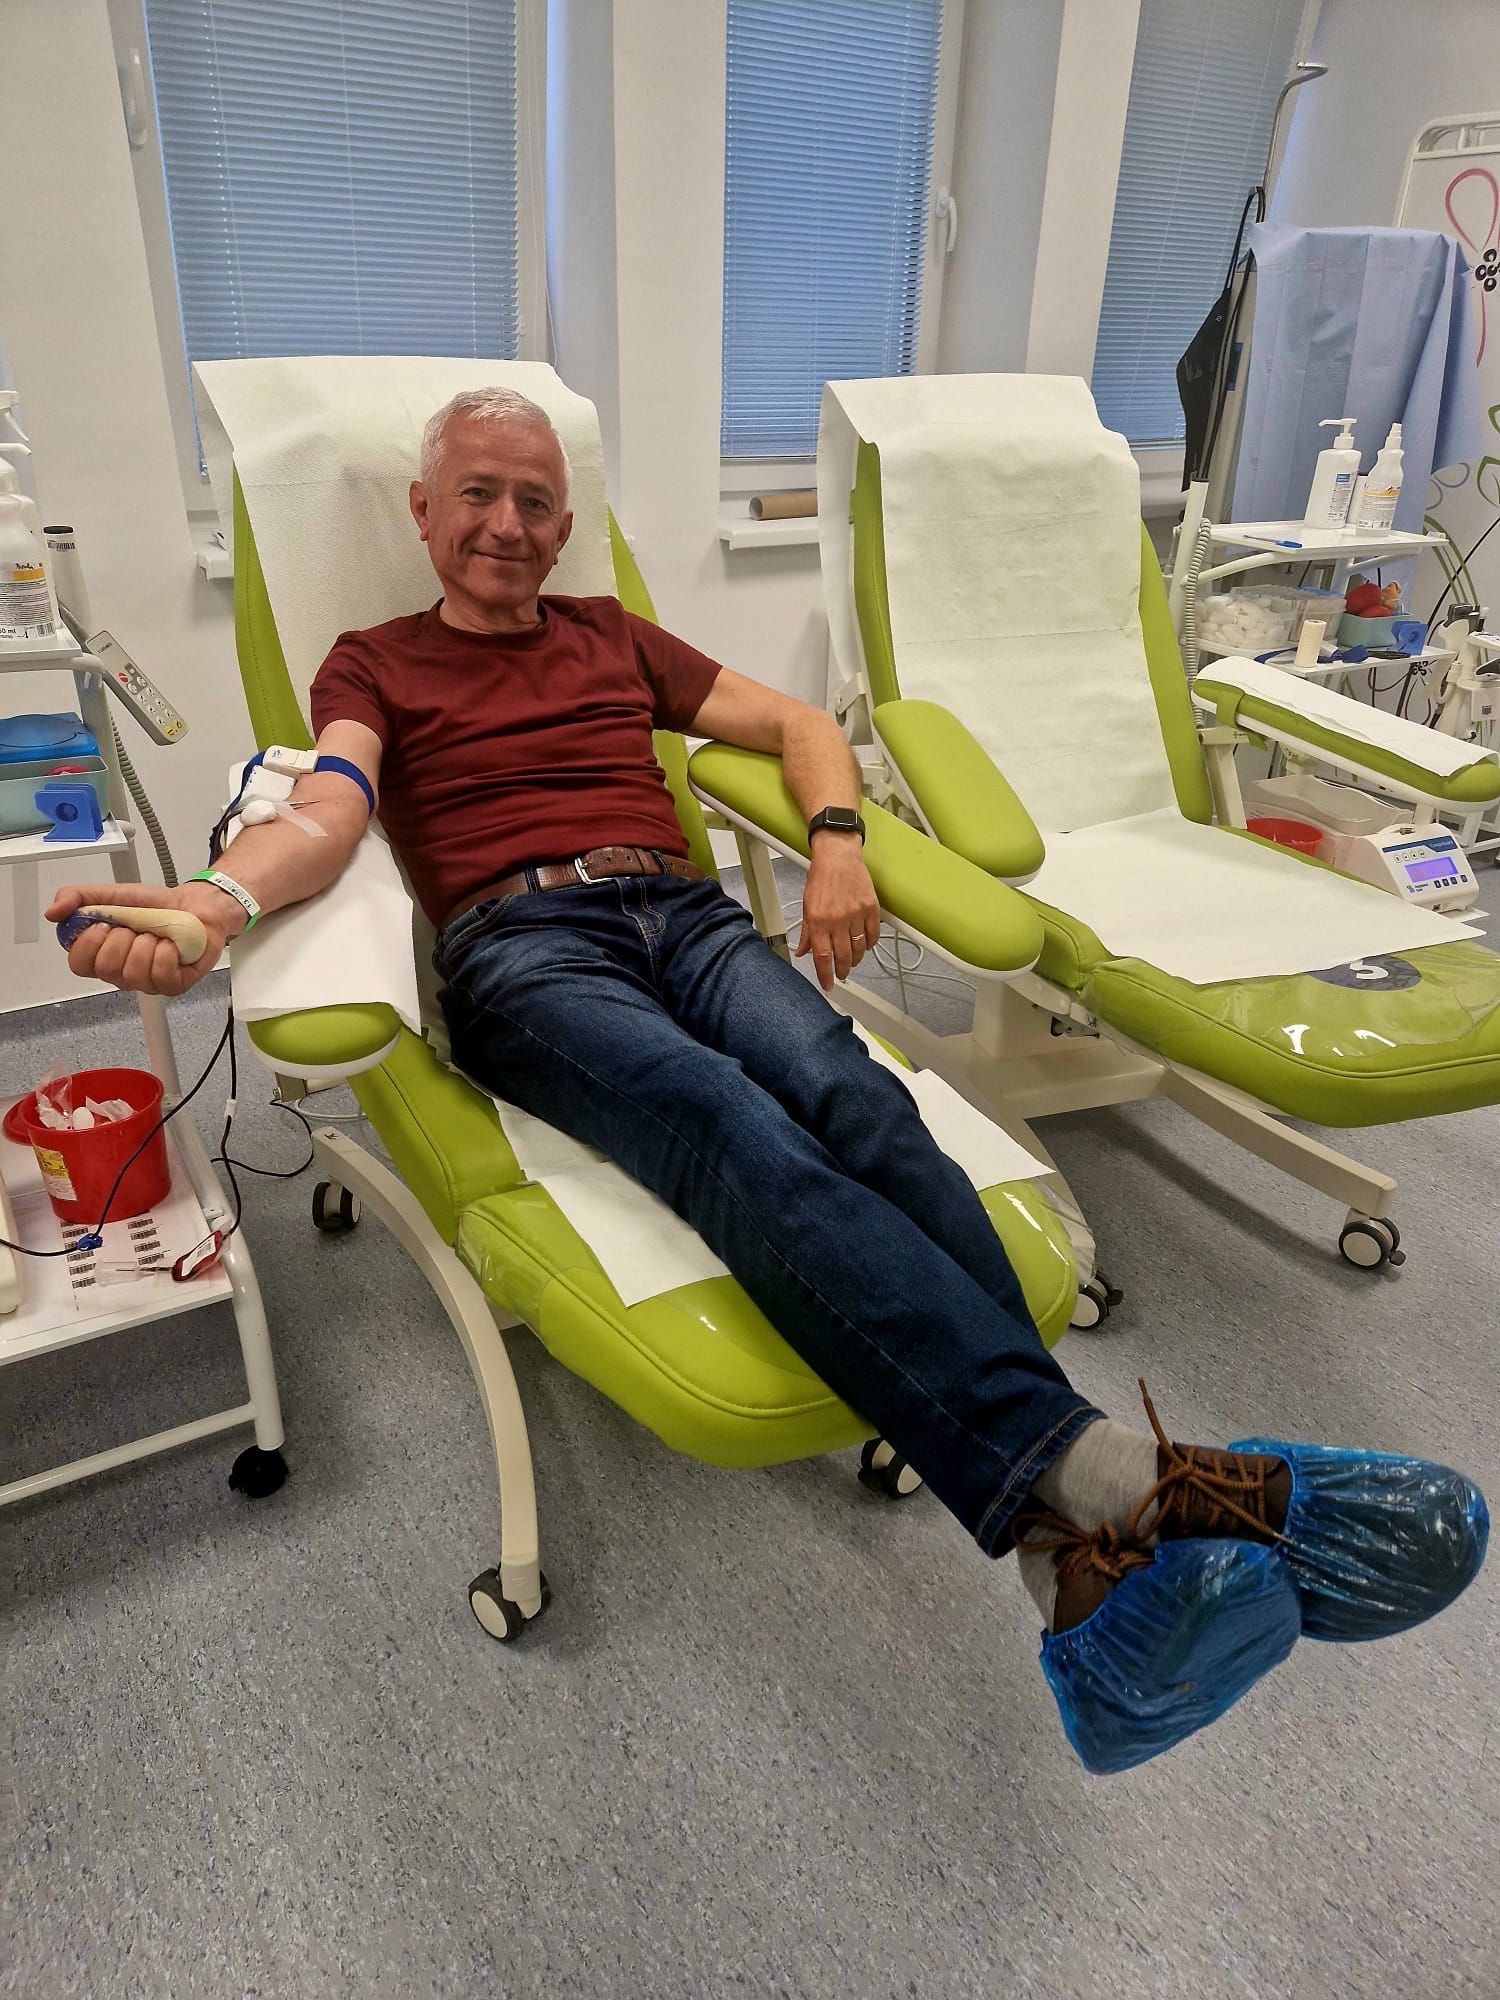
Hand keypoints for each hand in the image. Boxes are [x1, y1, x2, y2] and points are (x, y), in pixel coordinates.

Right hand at [45, 880, 245, 997]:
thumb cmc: (155, 906)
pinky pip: (161, 975)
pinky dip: (167, 953)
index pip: (79, 965)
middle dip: (121, 940)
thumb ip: (78, 898)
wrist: (194, 905)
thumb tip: (52, 913)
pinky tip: (171, 945)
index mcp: (103, 954)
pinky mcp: (173, 985)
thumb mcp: (112, 894)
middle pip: (106, 970)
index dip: (88, 945)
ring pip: (133, 974)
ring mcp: (147, 982)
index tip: (103, 924)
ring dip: (146, 945)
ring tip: (155, 935)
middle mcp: (122, 972)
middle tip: (134, 928)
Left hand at [795, 835, 881, 991]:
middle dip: (842, 970)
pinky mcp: (871, 908)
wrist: (838, 855)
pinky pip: (873, 935)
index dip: (825, 975)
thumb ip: (807, 932)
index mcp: (818, 920)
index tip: (828, 984)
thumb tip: (802, 952)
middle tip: (841, 975)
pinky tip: (864, 945)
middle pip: (843, 956)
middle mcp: (838, 919)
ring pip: (859, 948)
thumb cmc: (821, 877)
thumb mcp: (807, 905)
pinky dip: (869, 944)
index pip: (822, 957)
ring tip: (852, 961)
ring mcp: (856, 914)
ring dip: (856, 959)